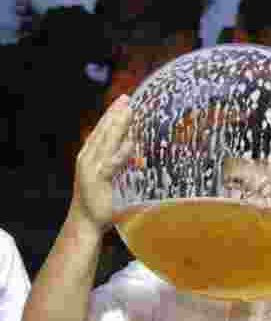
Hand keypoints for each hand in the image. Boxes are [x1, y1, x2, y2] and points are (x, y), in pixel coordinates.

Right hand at [70, 95, 135, 233]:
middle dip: (115, 114)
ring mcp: (92, 168)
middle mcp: (88, 158)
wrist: (86, 222)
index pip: (102, 130)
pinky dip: (121, 152)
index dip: (112, 114)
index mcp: (91, 156)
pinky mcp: (97, 180)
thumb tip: (135, 148)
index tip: (123, 101)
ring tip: (129, 111)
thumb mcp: (111, 177)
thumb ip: (120, 162)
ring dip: (118, 126)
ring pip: (106, 143)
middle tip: (127, 98)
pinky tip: (131, 141)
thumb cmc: (100, 200)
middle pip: (103, 131)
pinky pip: (112, 163)